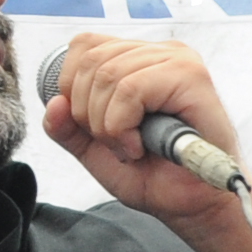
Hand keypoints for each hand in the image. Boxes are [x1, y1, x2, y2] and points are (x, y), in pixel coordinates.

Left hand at [37, 31, 242, 225]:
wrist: (196, 205)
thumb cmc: (156, 176)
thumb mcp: (97, 153)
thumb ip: (69, 129)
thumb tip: (54, 103)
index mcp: (138, 59)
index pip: (84, 46)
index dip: (74, 88)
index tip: (95, 128)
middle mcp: (159, 52)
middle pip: (91, 61)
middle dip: (88, 113)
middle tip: (115, 144)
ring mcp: (178, 60)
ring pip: (108, 75)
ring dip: (107, 125)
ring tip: (132, 147)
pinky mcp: (191, 77)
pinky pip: (130, 89)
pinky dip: (122, 126)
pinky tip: (140, 146)